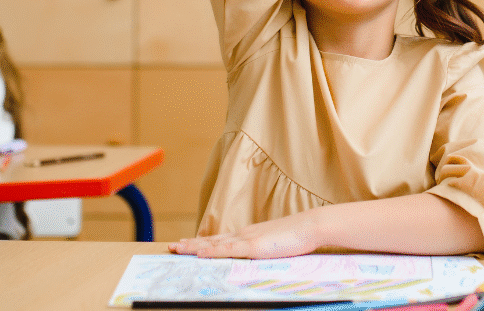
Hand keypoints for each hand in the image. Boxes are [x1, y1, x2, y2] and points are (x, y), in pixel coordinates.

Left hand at [169, 211, 319, 258]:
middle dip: (190, 244)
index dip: (202, 242)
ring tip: (176, 249)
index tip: (187, 244)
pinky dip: (212, 251)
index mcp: (249, 234)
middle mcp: (244, 234)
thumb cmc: (298, 236)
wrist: (311, 226)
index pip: (221, 239)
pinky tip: (199, 254)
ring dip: (194, 247)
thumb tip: (259, 257)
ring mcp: (248, 239)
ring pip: (214, 244)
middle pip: (212, 240)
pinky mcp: (254, 246)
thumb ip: (265, 249)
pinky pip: (228, 250)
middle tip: (172, 247)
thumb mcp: (277, 244)